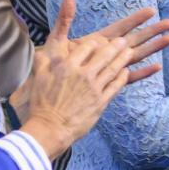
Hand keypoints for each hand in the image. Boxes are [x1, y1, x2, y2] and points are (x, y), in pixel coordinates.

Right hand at [20, 34, 133, 159]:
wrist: (50, 128)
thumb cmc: (42, 104)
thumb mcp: (39, 79)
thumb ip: (42, 63)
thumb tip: (41, 52)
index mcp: (67, 66)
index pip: (86, 48)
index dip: (94, 43)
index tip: (100, 41)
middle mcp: (83, 74)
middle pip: (104, 56)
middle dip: (115, 46)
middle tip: (123, 41)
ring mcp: (94, 88)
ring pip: (113, 69)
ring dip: (123, 59)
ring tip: (130, 51)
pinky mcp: (101, 101)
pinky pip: (115, 86)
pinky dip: (122, 78)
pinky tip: (126, 72)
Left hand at [45, 0, 168, 83]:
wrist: (50, 86)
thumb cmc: (54, 63)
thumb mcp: (58, 39)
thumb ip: (65, 18)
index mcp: (98, 41)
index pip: (121, 27)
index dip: (135, 19)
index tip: (151, 10)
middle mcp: (108, 52)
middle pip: (134, 39)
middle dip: (152, 31)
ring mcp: (110, 66)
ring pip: (136, 55)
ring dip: (153, 48)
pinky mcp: (110, 82)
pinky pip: (129, 77)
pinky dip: (143, 72)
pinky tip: (157, 67)